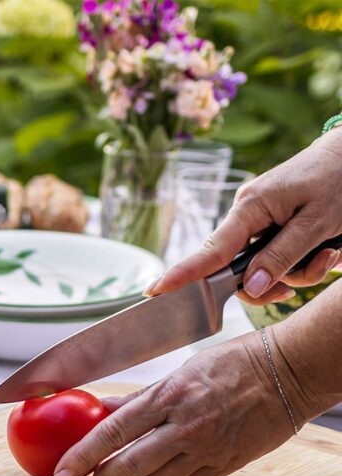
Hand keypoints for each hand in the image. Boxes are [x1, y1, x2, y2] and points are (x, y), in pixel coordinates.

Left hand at [51, 331, 305, 475]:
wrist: (290, 373)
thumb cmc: (234, 363)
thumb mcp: (181, 371)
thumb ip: (140, 396)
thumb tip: (102, 406)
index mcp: (169, 396)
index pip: (111, 433)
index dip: (81, 457)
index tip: (60, 475)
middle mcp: (185, 426)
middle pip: (127, 467)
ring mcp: (207, 450)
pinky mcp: (226, 466)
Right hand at [146, 129, 341, 304]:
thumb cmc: (338, 180)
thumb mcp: (316, 224)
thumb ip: (281, 257)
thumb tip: (249, 288)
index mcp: (250, 208)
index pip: (211, 251)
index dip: (183, 274)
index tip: (156, 290)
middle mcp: (246, 215)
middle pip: (235, 269)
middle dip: (266, 285)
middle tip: (293, 290)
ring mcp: (256, 221)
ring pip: (259, 268)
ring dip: (293, 273)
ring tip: (326, 255)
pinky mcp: (268, 225)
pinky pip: (272, 257)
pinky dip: (297, 263)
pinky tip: (322, 251)